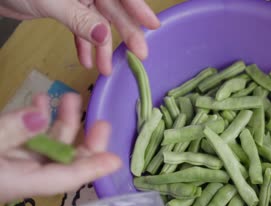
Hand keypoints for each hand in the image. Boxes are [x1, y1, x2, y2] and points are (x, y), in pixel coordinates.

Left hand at [0, 0, 158, 75]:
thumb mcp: (52, 2)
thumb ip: (79, 20)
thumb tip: (105, 36)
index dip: (139, 8)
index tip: (153, 25)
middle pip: (114, 11)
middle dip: (126, 33)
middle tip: (140, 54)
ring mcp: (79, 1)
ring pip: (98, 25)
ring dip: (102, 48)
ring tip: (106, 70)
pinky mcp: (68, 12)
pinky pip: (82, 30)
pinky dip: (84, 46)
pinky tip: (87, 62)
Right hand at [0, 93, 120, 202]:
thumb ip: (8, 131)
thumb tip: (38, 116)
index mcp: (19, 183)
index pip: (65, 178)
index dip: (92, 169)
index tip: (116, 160)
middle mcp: (23, 176)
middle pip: (65, 161)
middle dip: (86, 141)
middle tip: (102, 122)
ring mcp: (15, 163)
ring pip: (50, 145)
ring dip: (62, 121)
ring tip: (69, 97)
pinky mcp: (5, 151)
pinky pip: (29, 137)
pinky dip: (37, 118)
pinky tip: (40, 100)